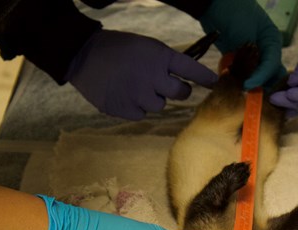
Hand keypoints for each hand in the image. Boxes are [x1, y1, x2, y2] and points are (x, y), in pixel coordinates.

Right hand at [66, 30, 217, 119]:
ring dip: (153, 98)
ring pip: (159, 105)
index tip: (214, 83)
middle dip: (179, 91)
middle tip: (169, 86)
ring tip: (135, 86)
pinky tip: (124, 94)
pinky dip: (135, 107)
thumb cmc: (117, 49)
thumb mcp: (145, 47)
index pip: (190, 69)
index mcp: (159, 56)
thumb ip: (164, 62)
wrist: (83, 56)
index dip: (204, 77)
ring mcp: (138, 95)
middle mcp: (152, 77)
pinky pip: (140, 114)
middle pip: (181, 93)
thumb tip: (183, 78)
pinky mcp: (125, 109)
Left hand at [199, 0, 284, 89]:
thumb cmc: (232, 13)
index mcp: (272, 41)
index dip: (261, 77)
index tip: (247, 86)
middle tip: (249, 95)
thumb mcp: (245, 33)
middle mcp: (265, 50)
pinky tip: (231, 86)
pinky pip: (242, 75)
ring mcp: (252, 56)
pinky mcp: (238, 60)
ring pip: (256, 77)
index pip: (272, 65)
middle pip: (269, 74)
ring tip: (239, 92)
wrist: (213, 6)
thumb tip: (249, 77)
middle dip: (261, 86)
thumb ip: (249, 55)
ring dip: (249, 85)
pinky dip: (238, 81)